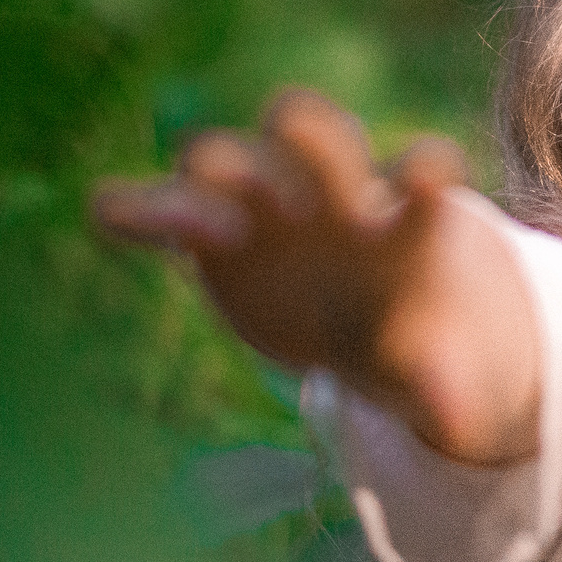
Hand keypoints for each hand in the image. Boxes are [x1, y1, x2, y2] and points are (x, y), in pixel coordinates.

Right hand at [92, 89, 539, 465]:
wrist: (367, 321)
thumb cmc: (411, 331)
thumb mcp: (430, 366)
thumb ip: (438, 386)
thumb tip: (457, 422)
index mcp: (403, 218)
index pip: (421, 170)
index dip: (424, 170)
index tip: (430, 175)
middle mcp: (333, 194)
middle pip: (322, 138)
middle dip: (310, 142)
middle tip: (296, 173)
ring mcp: (268, 206)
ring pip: (239, 163)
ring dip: (222, 173)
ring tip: (204, 224)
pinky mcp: (212, 232)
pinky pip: (167, 212)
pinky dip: (140, 210)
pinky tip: (104, 213)